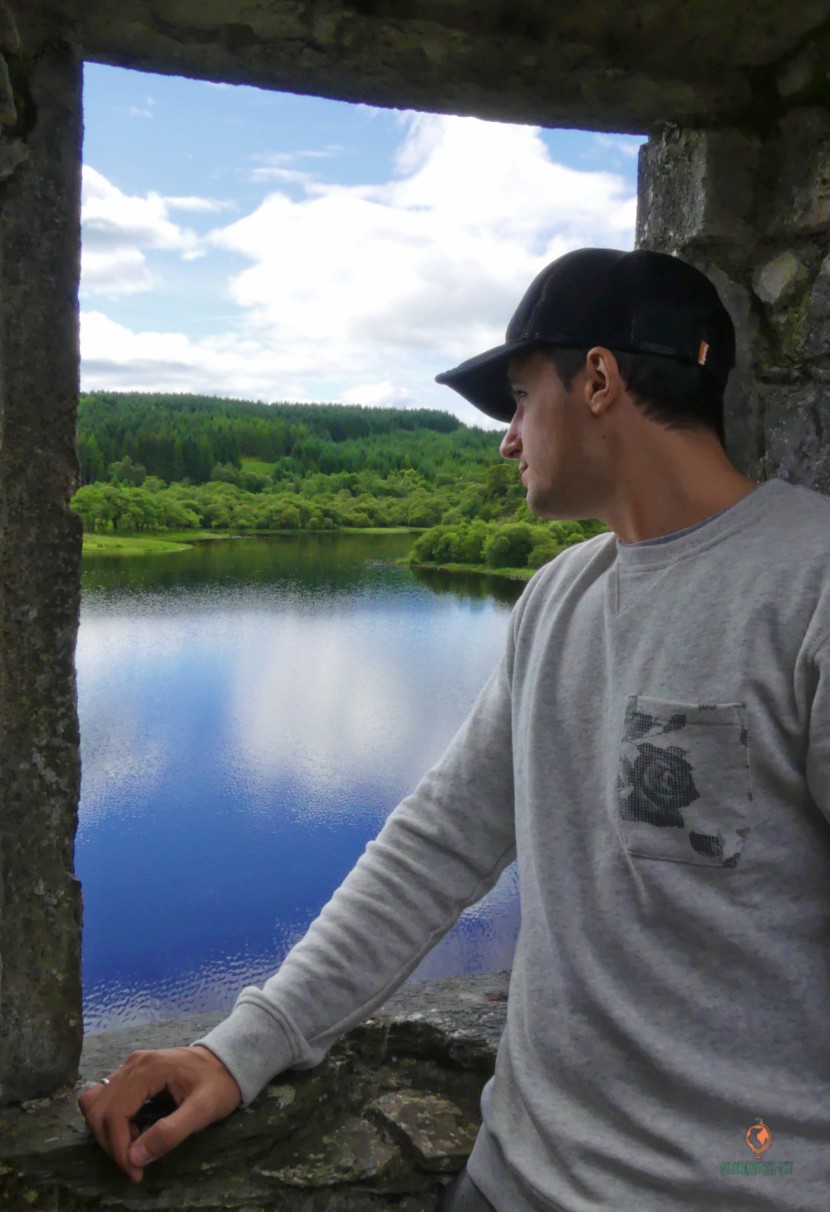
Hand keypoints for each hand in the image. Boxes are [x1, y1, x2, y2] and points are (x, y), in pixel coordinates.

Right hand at [78, 1045, 241, 1182]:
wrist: (228, 1061)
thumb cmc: (220, 1084)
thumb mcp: (204, 1110)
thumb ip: (171, 1132)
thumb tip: (135, 1157)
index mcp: (148, 1069)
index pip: (114, 1113)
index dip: (118, 1148)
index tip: (135, 1172)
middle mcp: (133, 1064)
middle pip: (99, 1109)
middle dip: (111, 1144)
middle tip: (135, 1165)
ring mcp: (130, 1066)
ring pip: (96, 1103)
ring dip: (106, 1132)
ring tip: (133, 1146)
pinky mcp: (131, 1073)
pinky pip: (105, 1098)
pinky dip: (108, 1120)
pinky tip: (131, 1131)